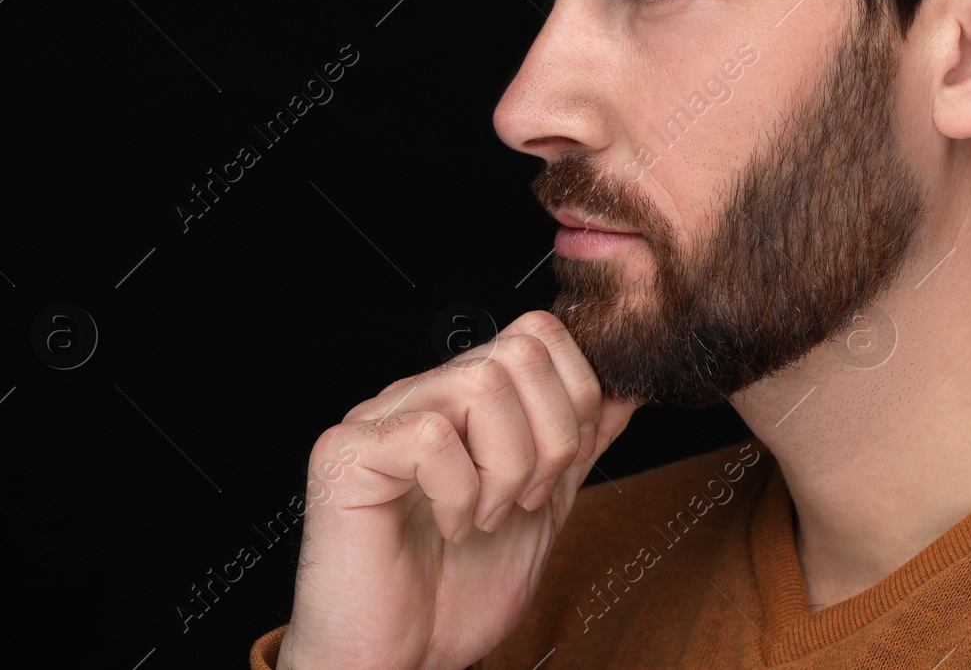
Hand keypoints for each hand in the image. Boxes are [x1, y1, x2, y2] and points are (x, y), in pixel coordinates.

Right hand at [276, 310, 636, 669]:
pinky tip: (451, 525)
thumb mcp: (542, 509)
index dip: (574, 395)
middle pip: (519, 350)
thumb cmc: (454, 592)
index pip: (537, 332)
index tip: (563, 469)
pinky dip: (458, 492)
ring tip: (487, 515)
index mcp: (466, 400)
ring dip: (505, 466)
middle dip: (550, 436)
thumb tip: (624, 390)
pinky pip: (429, 436)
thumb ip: (578, 446)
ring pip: (481, 385)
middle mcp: (424, 394)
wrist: (397, 661)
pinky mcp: (346, 453)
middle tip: (526, 499)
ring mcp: (382, 417)